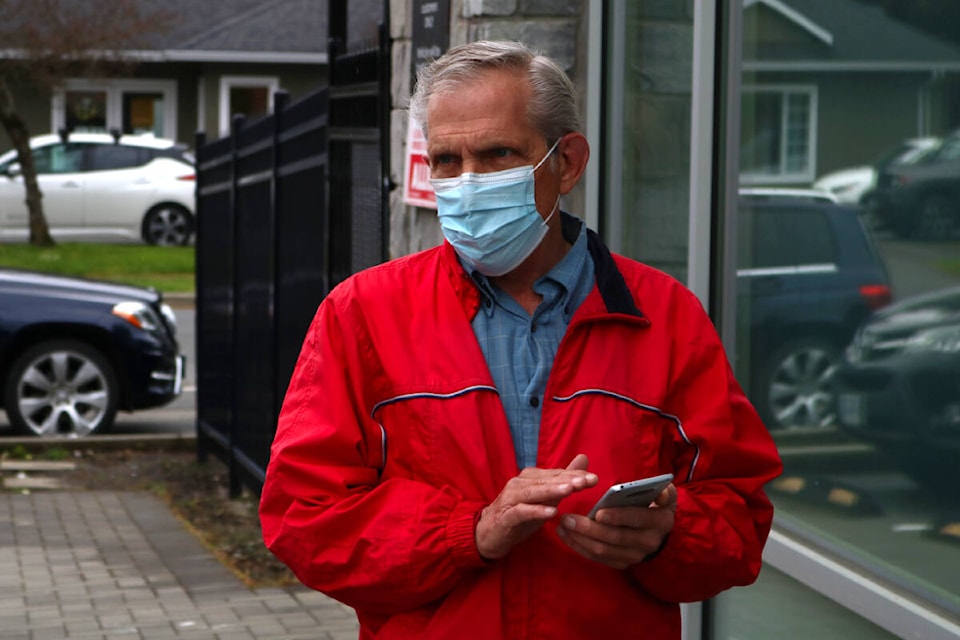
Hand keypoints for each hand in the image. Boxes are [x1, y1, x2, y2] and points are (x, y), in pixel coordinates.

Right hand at [475, 454, 597, 559]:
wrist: (490, 533)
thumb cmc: (520, 513)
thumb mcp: (545, 498)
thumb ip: (563, 479)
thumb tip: (584, 458)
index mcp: (530, 477)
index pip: (556, 474)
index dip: (575, 475)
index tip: (595, 478)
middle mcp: (520, 483)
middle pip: (547, 480)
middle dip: (568, 480)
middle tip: (587, 481)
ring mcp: (511, 498)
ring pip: (534, 492)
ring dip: (552, 490)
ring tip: (570, 490)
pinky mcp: (506, 515)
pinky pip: (522, 511)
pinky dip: (536, 511)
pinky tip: (551, 512)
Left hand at [557, 483, 676, 568]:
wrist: (657, 531)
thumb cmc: (655, 505)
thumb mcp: (664, 495)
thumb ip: (664, 491)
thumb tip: (661, 492)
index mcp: (660, 522)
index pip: (639, 519)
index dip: (619, 516)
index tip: (599, 512)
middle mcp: (649, 542)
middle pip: (616, 537)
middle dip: (590, 528)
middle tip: (568, 518)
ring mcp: (634, 556)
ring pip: (604, 550)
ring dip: (580, 538)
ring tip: (563, 525)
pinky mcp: (621, 563)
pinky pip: (597, 558)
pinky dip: (580, 547)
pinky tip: (566, 535)